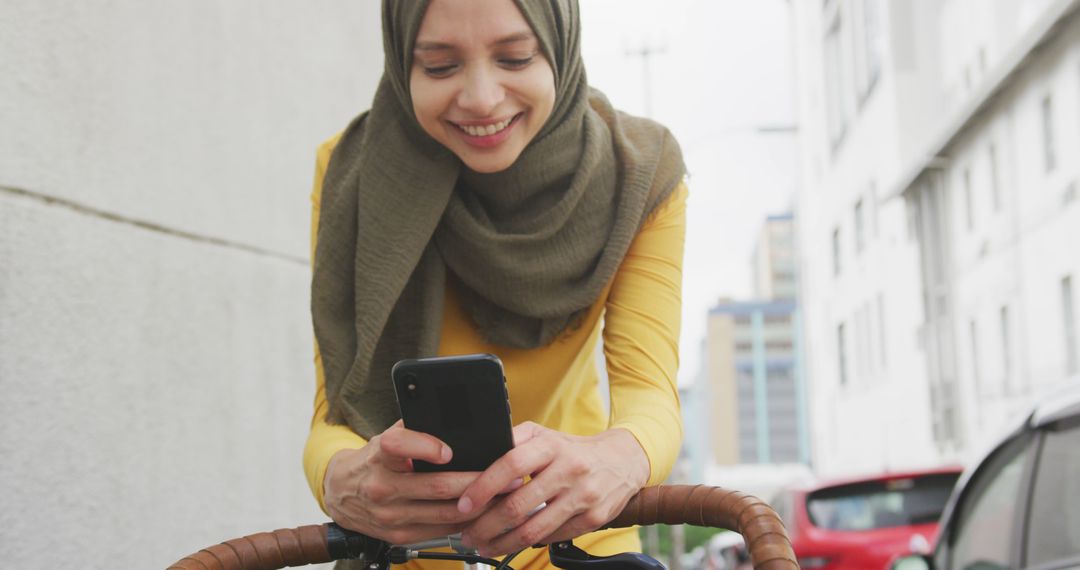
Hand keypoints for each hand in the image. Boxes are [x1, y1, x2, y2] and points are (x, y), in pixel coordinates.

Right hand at [323, 420, 485, 544]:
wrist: (340, 494)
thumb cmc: (372, 461)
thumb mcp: (385, 438)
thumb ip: (415, 430)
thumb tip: (455, 422)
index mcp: (379, 455)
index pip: (399, 445)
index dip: (427, 447)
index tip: (449, 450)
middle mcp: (382, 486)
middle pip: (437, 486)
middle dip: (478, 480)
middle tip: (506, 474)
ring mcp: (390, 515)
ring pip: (445, 512)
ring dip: (478, 504)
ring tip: (501, 494)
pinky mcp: (397, 536)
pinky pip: (439, 530)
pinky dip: (463, 521)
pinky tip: (480, 512)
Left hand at [456, 422, 649, 556]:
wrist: (622, 460)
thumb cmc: (572, 449)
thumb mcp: (544, 435)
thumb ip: (513, 442)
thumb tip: (477, 459)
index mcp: (552, 446)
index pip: (511, 465)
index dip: (483, 487)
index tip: (463, 504)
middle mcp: (569, 470)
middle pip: (519, 505)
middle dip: (486, 525)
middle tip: (467, 534)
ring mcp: (583, 496)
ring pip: (534, 529)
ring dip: (502, 542)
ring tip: (483, 545)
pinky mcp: (593, 518)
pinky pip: (552, 537)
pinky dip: (528, 543)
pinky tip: (511, 544)